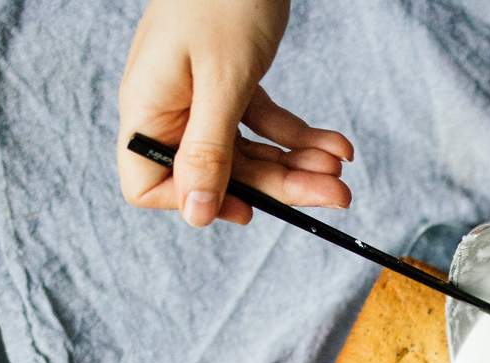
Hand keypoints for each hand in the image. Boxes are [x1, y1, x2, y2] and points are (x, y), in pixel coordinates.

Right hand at [117, 0, 353, 227]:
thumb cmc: (224, 0)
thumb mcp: (222, 83)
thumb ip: (208, 151)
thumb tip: (196, 215)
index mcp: (148, 109)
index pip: (148, 182)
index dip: (193, 201)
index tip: (245, 208)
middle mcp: (170, 109)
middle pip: (221, 174)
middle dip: (280, 186)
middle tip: (335, 194)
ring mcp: (201, 98)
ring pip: (250, 153)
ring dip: (298, 164)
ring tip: (341, 169)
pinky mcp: (231, 84)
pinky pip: (265, 124)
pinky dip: (300, 135)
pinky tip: (336, 143)